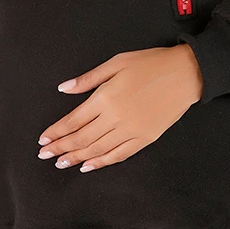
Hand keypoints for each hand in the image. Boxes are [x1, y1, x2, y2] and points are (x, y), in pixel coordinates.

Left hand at [37, 44, 203, 171]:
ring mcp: (131, 131)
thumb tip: (64, 88)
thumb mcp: (116, 63)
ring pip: (97, 150)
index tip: (43, 139)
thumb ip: (88, 79)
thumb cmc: (151, 64)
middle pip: (81, 138)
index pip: (73, 120)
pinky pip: (119, 155)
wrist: (186, 74)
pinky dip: (102, 162)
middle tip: (44, 155)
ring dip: (76, 157)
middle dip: (60, 148)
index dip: (56, 131)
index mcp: (106, 97)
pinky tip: (89, 165)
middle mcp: (116, 118)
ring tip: (61, 162)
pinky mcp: (145, 138)